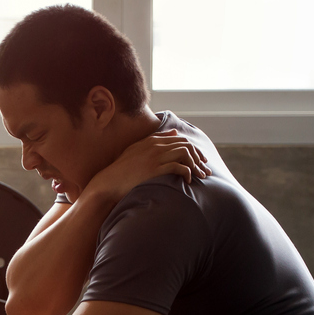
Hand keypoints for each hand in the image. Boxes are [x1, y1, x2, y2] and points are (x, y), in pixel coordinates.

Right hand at [85, 130, 211, 202]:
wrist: (108, 182)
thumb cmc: (121, 169)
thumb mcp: (136, 149)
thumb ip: (154, 139)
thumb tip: (174, 132)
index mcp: (152, 140)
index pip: (180, 139)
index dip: (193, 150)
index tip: (200, 161)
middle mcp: (155, 146)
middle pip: (186, 145)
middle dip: (199, 158)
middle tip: (205, 170)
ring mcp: (155, 157)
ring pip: (186, 154)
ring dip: (196, 166)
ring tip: (200, 176)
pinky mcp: (155, 169)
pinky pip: (179, 167)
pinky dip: (187, 173)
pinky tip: (188, 181)